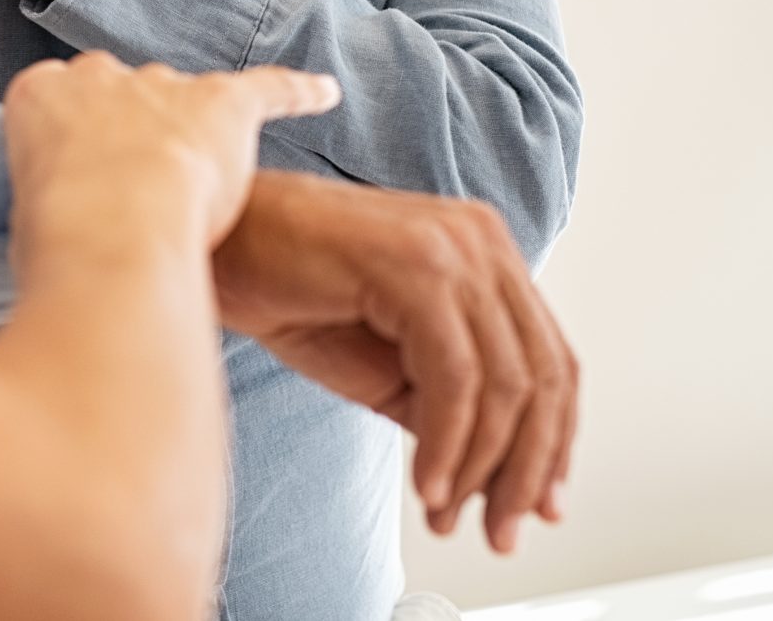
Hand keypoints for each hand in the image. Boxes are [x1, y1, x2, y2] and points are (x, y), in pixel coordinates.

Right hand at [4, 52, 340, 253]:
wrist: (113, 223)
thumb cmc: (59, 236)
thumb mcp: (24, 215)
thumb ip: (47, 203)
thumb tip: (57, 241)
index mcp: (40, 95)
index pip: (56, 99)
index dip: (74, 141)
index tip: (82, 170)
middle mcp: (101, 77)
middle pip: (121, 91)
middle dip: (131, 129)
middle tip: (135, 186)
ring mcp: (164, 87)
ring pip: (184, 95)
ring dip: (191, 129)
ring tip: (200, 171)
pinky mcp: (223, 103)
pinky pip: (268, 88)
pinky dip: (299, 91)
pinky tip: (326, 93)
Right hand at [213, 171, 575, 554]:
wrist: (218, 247)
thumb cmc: (291, 293)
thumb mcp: (389, 366)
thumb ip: (448, 406)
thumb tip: (498, 479)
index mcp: (485, 253)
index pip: (551, 360)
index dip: (554, 443)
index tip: (540, 507)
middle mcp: (481, 241)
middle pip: (542, 375)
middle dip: (525, 470)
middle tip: (499, 531)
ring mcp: (453, 246)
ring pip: (505, 382)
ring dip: (481, 468)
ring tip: (445, 515)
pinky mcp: (417, 265)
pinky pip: (456, 377)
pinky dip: (446, 444)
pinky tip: (424, 485)